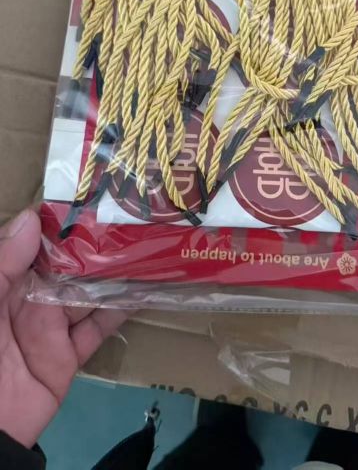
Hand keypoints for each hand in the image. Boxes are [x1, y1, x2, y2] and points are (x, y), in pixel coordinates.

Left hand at [0, 210, 127, 447]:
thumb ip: (2, 264)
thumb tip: (33, 218)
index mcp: (6, 283)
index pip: (37, 245)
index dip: (63, 222)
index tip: (94, 196)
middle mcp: (29, 300)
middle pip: (69, 267)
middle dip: (96, 244)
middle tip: (133, 217)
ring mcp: (50, 328)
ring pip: (88, 293)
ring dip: (115, 273)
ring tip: (147, 246)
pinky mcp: (68, 357)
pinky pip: (97, 330)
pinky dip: (121, 311)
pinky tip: (145, 290)